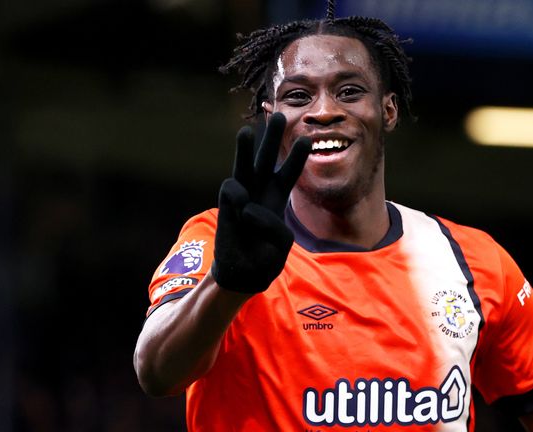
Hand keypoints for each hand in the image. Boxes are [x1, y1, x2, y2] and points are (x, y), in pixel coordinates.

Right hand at [211, 113, 310, 292]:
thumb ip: (272, 225)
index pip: (288, 173)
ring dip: (244, 149)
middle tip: (279, 115)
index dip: (296, 158)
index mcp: (277, 198)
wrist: (244, 273)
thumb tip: (247, 206)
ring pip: (244, 167)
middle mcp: (259, 192)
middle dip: (272, 138)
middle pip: (266, 159)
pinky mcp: (226, 206)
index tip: (306, 139)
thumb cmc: (265, 256)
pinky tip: (242, 206)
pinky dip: (238, 195)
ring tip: (246, 130)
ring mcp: (241, 197)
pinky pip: (232, 190)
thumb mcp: (282, 243)